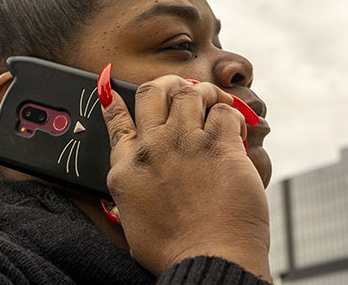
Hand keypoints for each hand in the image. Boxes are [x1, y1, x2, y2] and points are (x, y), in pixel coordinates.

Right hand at [100, 73, 270, 279]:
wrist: (208, 263)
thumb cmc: (173, 252)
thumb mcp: (132, 221)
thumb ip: (129, 193)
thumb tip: (125, 184)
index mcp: (127, 169)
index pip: (116, 121)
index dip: (113, 99)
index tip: (111, 88)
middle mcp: (152, 149)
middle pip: (153, 91)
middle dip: (168, 84)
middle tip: (182, 90)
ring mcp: (186, 144)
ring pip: (191, 92)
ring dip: (204, 93)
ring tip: (214, 103)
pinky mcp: (221, 147)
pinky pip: (226, 112)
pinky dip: (233, 115)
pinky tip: (237, 129)